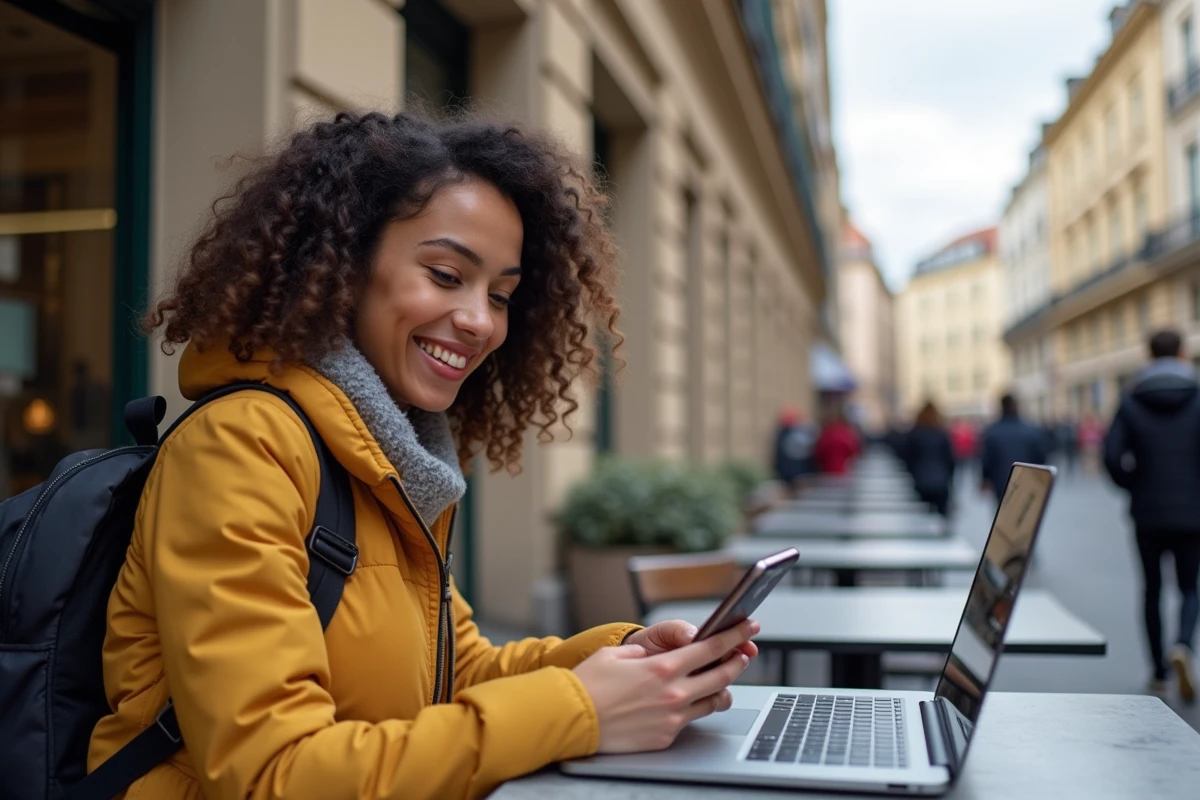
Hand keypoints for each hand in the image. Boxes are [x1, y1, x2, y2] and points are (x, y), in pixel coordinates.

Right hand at [574, 620, 758, 753]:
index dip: (735, 636)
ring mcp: (672, 718)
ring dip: (720, 689)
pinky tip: (683, 703)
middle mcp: (674, 692)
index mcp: (664, 666)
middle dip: (738, 661)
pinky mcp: (665, 736)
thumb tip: (657, 658)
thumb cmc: (589, 683)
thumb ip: (645, 654)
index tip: (749, 627)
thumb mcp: (617, 654)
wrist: (571, 718)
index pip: (712, 648)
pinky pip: (687, 721)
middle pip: (722, 675)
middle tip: (745, 654)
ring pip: (711, 702)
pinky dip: (689, 709)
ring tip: (719, 681)